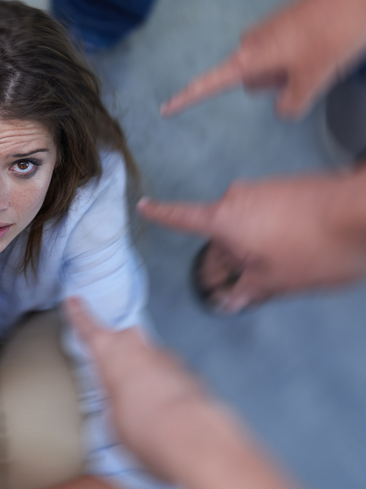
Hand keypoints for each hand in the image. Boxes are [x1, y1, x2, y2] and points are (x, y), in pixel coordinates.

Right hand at [65, 297, 208, 481]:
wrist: (190, 436)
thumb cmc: (145, 425)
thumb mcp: (109, 420)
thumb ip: (111, 404)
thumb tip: (118, 412)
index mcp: (108, 351)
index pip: (87, 325)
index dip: (79, 312)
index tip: (74, 301)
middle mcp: (137, 346)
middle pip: (123, 344)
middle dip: (120, 360)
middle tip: (116, 384)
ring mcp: (165, 357)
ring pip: (148, 361)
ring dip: (145, 379)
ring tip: (143, 410)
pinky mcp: (188, 372)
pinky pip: (169, 377)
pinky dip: (165, 390)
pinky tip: (163, 415)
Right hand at [138, 173, 365, 312]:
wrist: (363, 210)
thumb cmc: (318, 244)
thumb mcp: (277, 280)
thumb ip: (248, 289)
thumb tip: (231, 300)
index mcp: (224, 220)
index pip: (181, 217)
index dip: (160, 214)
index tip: (144, 206)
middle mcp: (238, 198)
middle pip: (219, 230)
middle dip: (228, 257)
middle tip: (238, 285)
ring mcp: (264, 190)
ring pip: (246, 223)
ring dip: (253, 245)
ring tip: (279, 269)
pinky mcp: (287, 188)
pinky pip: (267, 213)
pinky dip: (271, 232)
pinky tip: (294, 249)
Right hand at [161, 0, 365, 118]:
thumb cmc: (333, 32)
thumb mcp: (312, 81)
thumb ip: (290, 105)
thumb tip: (283, 108)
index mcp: (249, 58)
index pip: (208, 84)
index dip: (186, 99)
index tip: (166, 109)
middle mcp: (251, 44)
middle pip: (251, 81)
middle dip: (275, 85)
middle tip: (307, 73)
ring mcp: (267, 34)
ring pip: (271, 69)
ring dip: (291, 72)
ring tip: (319, 55)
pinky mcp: (282, 27)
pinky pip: (282, 54)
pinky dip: (299, 58)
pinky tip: (321, 48)